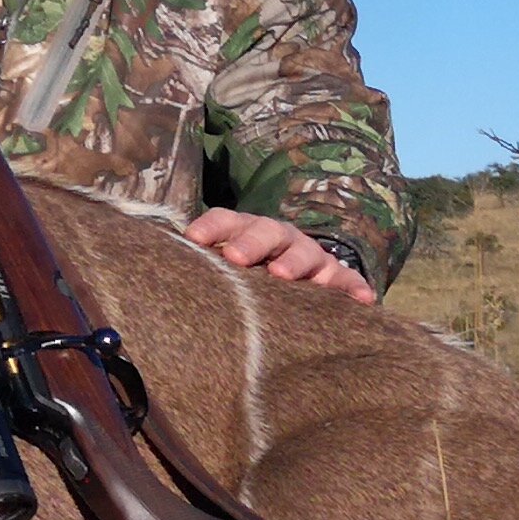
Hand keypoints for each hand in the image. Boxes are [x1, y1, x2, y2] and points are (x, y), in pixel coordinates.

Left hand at [186, 208, 374, 302]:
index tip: (193, 239)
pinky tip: (363, 300)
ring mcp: (310, 256)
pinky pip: (348, 281)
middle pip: (267, 231)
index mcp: (246, 232)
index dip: (211, 227)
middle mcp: (279, 238)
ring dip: (294, 261)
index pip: (227, 220)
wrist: (295, 273)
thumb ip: (200, 271)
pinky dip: (354, 288)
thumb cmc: (246, 275)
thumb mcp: (225, 269)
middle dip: (251, 242)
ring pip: (307, 252)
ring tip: (283, 275)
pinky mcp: (336, 278)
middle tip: (235, 257)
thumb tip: (155, 278)